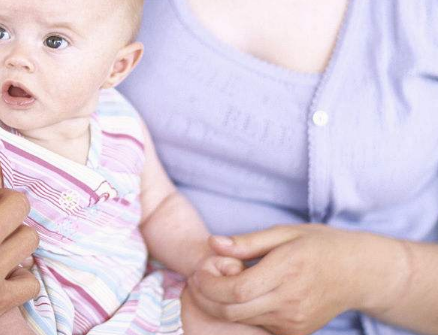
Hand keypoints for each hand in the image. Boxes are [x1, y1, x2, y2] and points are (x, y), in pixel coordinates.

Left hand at [188, 224, 395, 334]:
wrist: (359, 273)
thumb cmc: (319, 245)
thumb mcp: (284, 232)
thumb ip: (247, 242)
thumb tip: (212, 244)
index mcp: (287, 271)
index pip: (236, 289)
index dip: (208, 283)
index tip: (199, 271)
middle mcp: (290, 302)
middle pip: (233, 311)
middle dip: (206, 297)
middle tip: (197, 280)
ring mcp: (294, 322)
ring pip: (242, 322)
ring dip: (219, 307)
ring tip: (216, 285)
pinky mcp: (296, 332)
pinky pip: (257, 327)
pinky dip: (240, 315)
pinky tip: (237, 297)